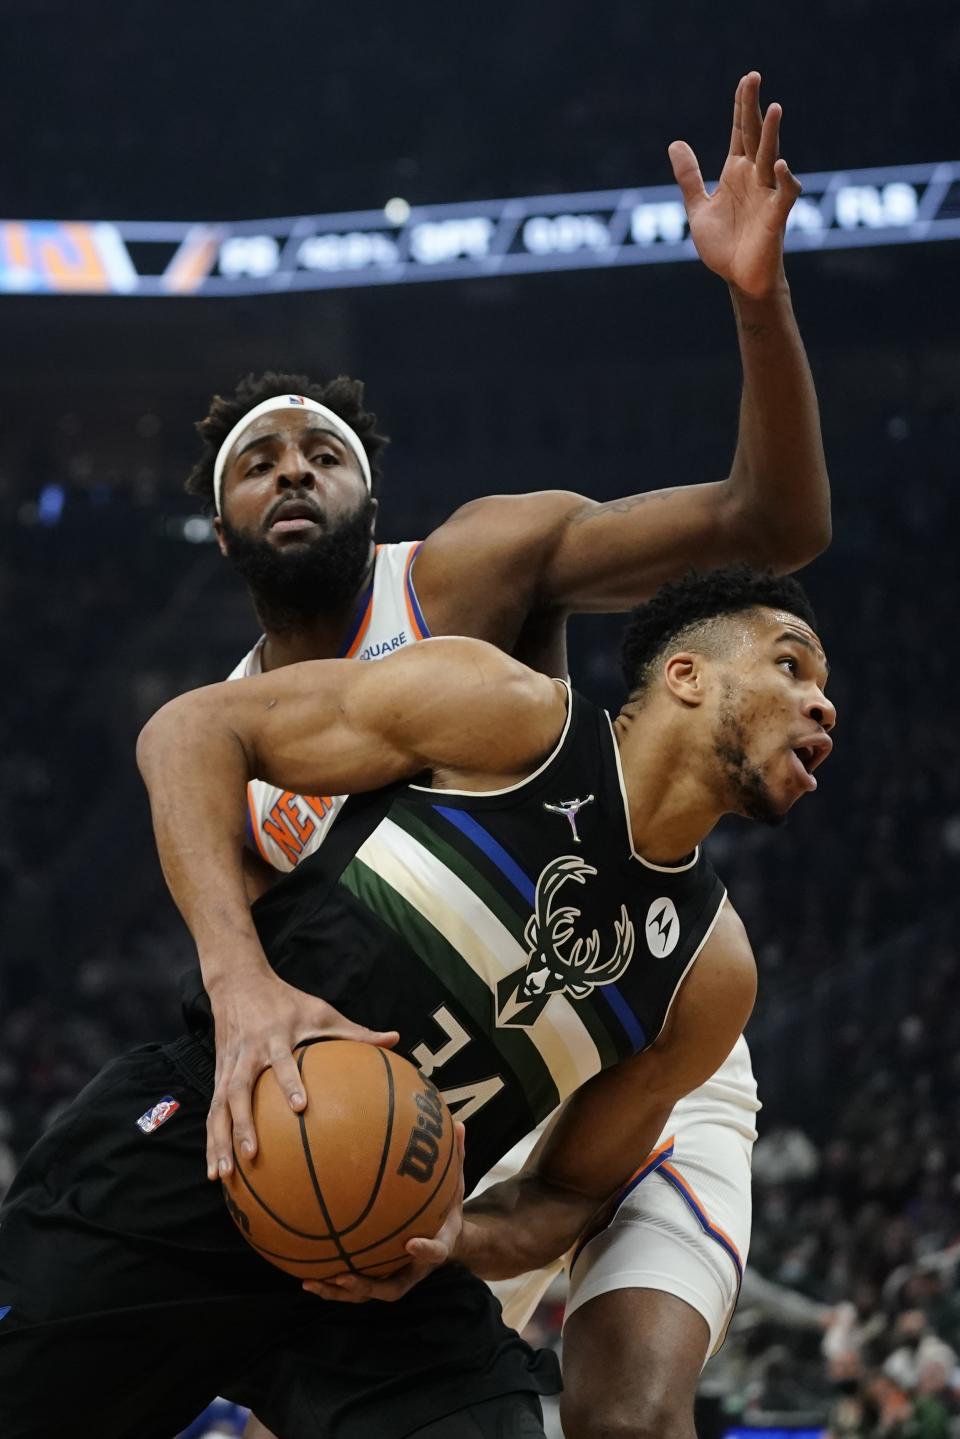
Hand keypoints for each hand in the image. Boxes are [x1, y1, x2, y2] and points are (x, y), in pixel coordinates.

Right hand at [206, 964, 397, 1179]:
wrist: (238, 983)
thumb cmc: (286, 1000)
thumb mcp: (321, 1010)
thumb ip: (356, 1030)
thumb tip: (395, 1039)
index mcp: (274, 1037)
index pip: (281, 1061)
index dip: (289, 1082)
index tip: (301, 1107)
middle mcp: (247, 1054)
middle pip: (238, 1090)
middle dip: (243, 1123)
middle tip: (252, 1154)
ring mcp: (227, 1066)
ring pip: (218, 1106)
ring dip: (219, 1140)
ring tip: (224, 1174)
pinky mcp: (217, 1074)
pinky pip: (212, 1111)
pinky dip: (212, 1140)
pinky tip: (216, 1170)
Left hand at [302, 1123, 465, 1302]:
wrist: (448, 1238)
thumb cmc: (447, 1209)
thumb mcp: (457, 1184)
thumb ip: (457, 1158)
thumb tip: (459, 1123)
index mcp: (439, 1247)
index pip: (435, 1253)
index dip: (424, 1251)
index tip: (410, 1242)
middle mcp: (414, 1269)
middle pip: (391, 1288)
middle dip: (365, 1285)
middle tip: (344, 1274)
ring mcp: (394, 1277)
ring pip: (366, 1294)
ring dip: (339, 1291)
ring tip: (313, 1281)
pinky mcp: (377, 1277)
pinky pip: (353, 1285)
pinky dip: (331, 1284)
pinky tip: (304, 1274)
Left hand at [668, 71, 801, 298]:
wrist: (739, 279)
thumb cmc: (724, 246)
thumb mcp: (698, 208)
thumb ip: (689, 178)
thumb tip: (675, 143)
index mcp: (736, 173)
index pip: (740, 132)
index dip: (741, 107)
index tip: (746, 79)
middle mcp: (753, 177)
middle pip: (755, 135)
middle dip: (753, 107)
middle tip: (753, 77)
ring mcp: (767, 194)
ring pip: (770, 157)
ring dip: (772, 135)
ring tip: (773, 108)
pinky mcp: (776, 216)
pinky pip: (784, 193)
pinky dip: (784, 179)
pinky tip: (778, 165)